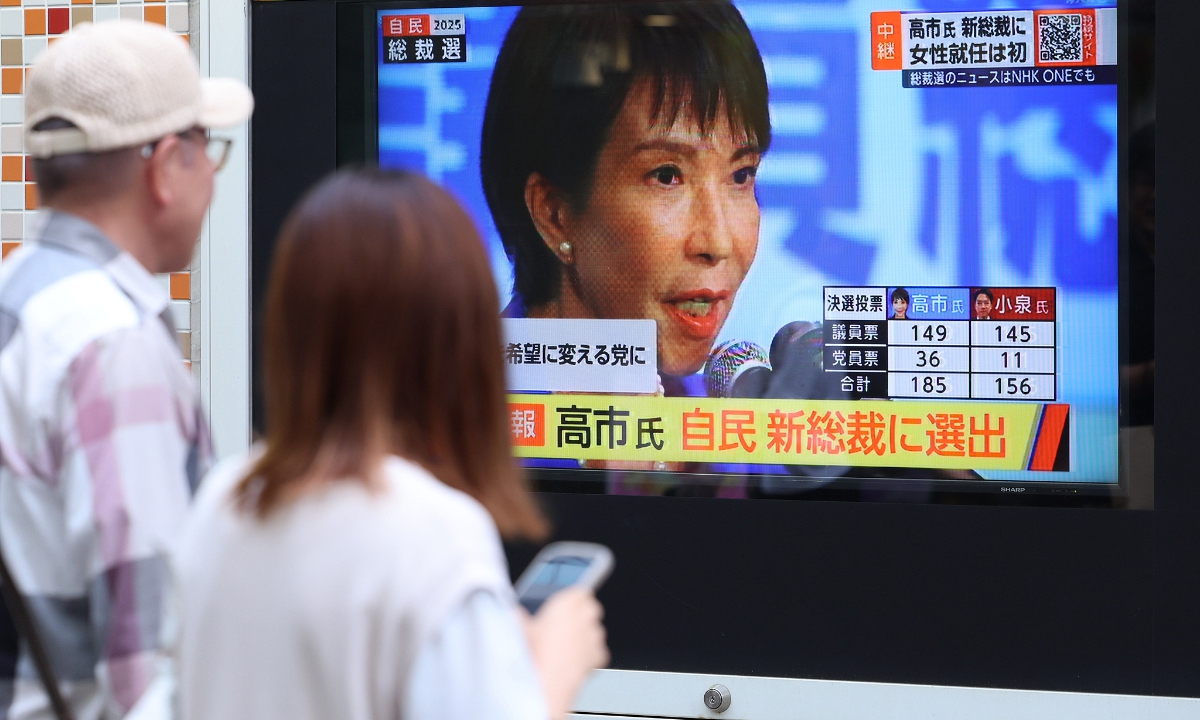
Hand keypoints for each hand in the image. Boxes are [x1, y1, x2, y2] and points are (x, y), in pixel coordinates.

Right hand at [521, 588, 608, 719]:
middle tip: (568, 623)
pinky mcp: (599, 656)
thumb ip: (520, 617)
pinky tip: (575, 660)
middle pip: (591, 607)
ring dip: (587, 633)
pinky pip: (599, 650)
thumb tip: (516, 613)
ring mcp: (594, 637)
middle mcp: (583, 617)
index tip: (567, 604)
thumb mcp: (519, 631)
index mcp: (566, 603)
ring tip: (569, 644)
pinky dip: (591, 654)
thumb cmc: (534, 657)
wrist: (546, 687)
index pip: (580, 591)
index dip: (574, 598)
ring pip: (596, 629)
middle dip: (583, 613)